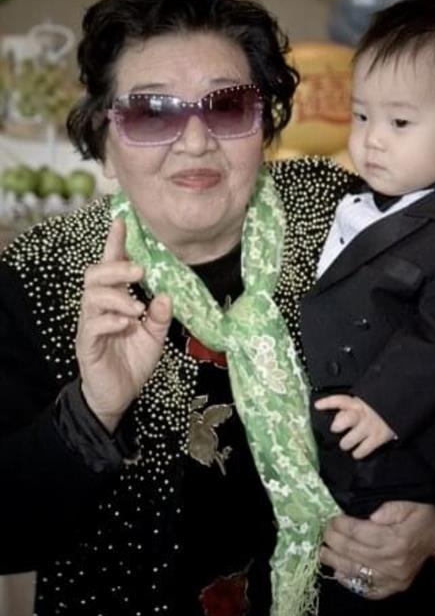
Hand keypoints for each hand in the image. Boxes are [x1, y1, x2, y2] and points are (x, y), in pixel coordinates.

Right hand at [76, 216, 172, 431]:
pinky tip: (127, 324)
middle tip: (141, 271)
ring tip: (138, 308)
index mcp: (115, 300)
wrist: (119, 395)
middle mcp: (99, 307)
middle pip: (96, 275)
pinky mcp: (87, 344)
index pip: (111, 266)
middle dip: (117, 267)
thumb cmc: (133, 360)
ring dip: (118, 297)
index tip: (121, 221)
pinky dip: (111, 320)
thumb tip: (167, 294)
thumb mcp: (155, 336)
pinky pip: (93, 325)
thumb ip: (160, 316)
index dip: (115, 243)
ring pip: (92, 296)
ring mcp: (90, 324)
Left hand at [314, 393, 394, 457]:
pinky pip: (363, 450)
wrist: (400, 408)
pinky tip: (357, 451)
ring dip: (346, 443)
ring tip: (347, 443)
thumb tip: (337, 416)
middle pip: (344, 421)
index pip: (340, 400)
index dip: (328, 402)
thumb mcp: (366, 400)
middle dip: (337, 426)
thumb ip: (351, 406)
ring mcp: (369, 427)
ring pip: (350, 440)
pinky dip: (358, 453)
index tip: (317, 405)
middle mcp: (362, 415)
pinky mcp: (378, 438)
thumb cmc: (378, 407)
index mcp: (357, 403)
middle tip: (337, 429)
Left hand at [320, 501, 434, 598]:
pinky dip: (351, 582)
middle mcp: (395, 563)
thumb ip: (392, 508)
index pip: (360, 533)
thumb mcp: (410, 502)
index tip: (332, 518)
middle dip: (335, 541)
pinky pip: (368, 590)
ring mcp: (394, 579)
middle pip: (355, 552)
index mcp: (397, 540)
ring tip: (323, 552)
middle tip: (325, 531)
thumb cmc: (423, 513)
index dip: (342, 525)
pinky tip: (339, 573)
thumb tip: (372, 515)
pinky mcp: (394, 587)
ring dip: (336, 562)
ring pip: (357, 572)